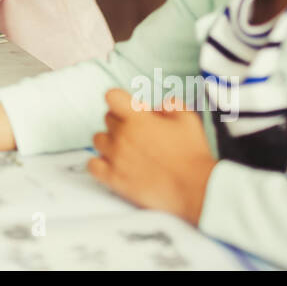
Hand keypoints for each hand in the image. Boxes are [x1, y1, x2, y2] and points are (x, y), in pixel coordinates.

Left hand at [88, 88, 216, 225]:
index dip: (121, 100)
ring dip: (109, 141)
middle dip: (121, 121)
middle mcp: (123, 136)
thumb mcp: (188, 119)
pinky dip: (99, 163)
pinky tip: (113, 164)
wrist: (194, 188)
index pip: (112, 97)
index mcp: (138, 119)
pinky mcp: (114, 178)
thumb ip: (171, 104)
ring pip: (98, 140)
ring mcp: (116, 158)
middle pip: (107, 118)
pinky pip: (92, 165)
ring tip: (126, 148)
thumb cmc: (192, 156)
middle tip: (136, 131)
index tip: (128, 107)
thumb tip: (158, 106)